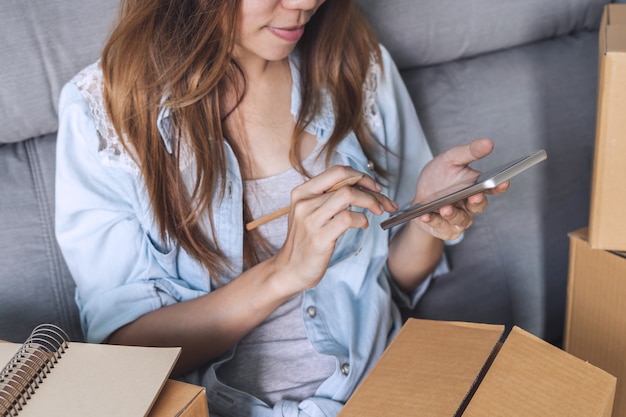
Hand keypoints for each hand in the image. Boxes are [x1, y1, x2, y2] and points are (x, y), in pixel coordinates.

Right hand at [272, 166, 396, 292]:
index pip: (338, 172)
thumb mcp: (310, 212)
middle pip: (347, 183)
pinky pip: (348, 218)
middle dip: (373, 191)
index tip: (375, 188)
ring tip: (379, 212)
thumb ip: (328, 198)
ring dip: (371, 202)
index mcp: (302, 192)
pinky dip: (362, 219)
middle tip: (386, 203)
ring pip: (348, 195)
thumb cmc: (306, 241)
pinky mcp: (319, 237)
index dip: (362, 177)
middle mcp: (305, 201)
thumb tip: (361, 186)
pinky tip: (363, 225)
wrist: (289, 269)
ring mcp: (311, 219)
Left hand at [412, 138, 508, 240]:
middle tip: (475, 196)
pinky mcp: (446, 230)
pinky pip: (442, 227)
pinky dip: (434, 222)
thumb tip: (488, 143)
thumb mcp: (450, 159)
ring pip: (461, 219)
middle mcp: (470, 205)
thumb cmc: (438, 179)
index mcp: (476, 187)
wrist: (419, 199)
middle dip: (477, 202)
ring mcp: (460, 219)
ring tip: (445, 208)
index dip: (499, 186)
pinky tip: (426, 215)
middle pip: (478, 205)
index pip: (492, 187)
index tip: (504, 182)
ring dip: (453, 214)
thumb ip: (469, 152)